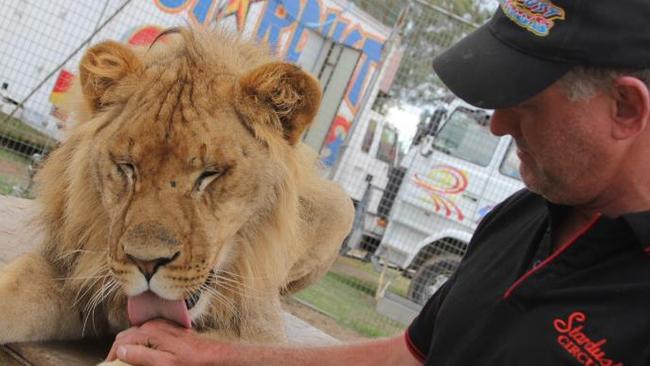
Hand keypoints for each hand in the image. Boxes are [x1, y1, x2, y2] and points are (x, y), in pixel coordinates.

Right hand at [105, 319, 227, 365]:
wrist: (211, 356)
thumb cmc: (189, 362)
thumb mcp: (164, 364)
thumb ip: (141, 356)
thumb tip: (121, 351)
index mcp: (151, 332)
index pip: (121, 342)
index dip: (111, 356)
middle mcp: (154, 325)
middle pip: (126, 336)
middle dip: (117, 351)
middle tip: (115, 365)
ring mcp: (160, 326)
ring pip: (135, 335)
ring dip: (128, 347)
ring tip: (126, 361)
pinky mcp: (166, 329)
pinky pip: (146, 335)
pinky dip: (139, 344)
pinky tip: (141, 354)